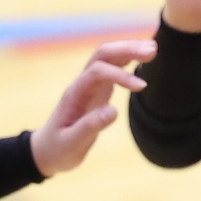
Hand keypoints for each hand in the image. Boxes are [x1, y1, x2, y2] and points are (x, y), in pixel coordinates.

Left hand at [29, 39, 154, 175]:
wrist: (47, 151)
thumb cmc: (59, 149)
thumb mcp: (72, 143)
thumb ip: (90, 126)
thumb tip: (114, 110)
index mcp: (75, 94)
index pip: (98, 72)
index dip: (120, 75)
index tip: (142, 87)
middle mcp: (82, 84)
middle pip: (103, 55)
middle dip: (127, 49)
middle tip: (153, 50)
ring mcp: (90, 85)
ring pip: (109, 57)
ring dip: (129, 50)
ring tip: (153, 49)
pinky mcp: (98, 90)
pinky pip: (113, 67)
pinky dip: (128, 59)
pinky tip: (143, 60)